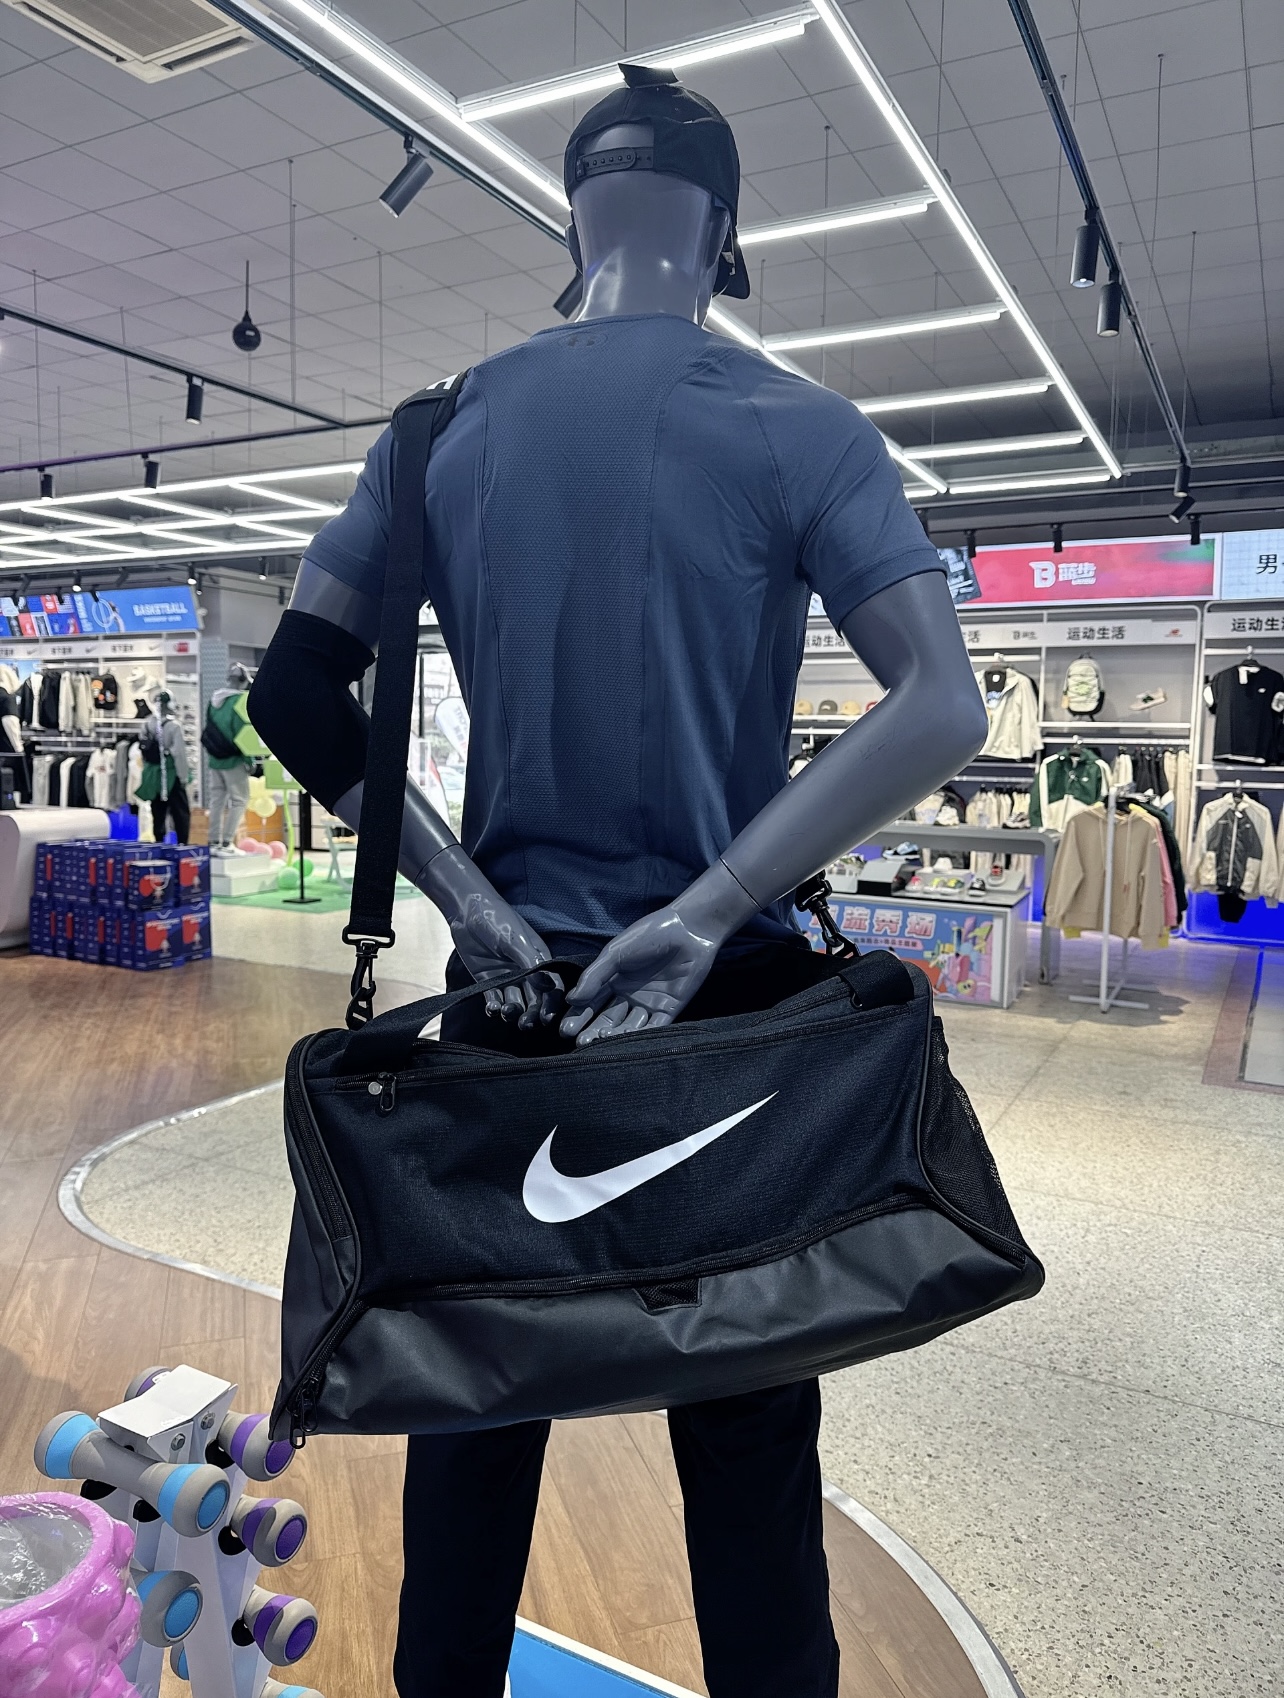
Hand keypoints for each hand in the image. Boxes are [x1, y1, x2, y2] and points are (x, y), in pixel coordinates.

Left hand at [423, 845, 561, 1026]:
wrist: (466, 911)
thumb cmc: (497, 919)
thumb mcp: (515, 939)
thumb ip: (530, 963)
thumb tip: (549, 987)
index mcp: (539, 960)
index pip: (552, 987)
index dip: (552, 1003)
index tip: (547, 1017)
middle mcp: (526, 972)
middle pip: (534, 1000)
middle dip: (532, 1013)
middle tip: (526, 1023)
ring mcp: (507, 978)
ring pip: (515, 1002)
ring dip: (513, 1012)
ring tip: (506, 1012)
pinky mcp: (488, 981)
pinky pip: (494, 1000)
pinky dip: (494, 1008)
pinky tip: (492, 1009)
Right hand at [560, 861, 758, 1044]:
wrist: (689, 929)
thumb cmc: (650, 934)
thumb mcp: (615, 953)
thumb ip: (594, 976)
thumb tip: (572, 999)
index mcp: (613, 980)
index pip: (591, 1003)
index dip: (578, 1016)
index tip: (565, 1030)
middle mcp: (629, 995)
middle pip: (608, 1019)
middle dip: (593, 1031)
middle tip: (580, 1043)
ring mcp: (649, 1003)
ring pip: (628, 1026)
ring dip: (615, 1036)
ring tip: (601, 1041)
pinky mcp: (669, 1009)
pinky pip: (653, 1027)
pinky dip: (640, 1036)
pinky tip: (627, 1041)